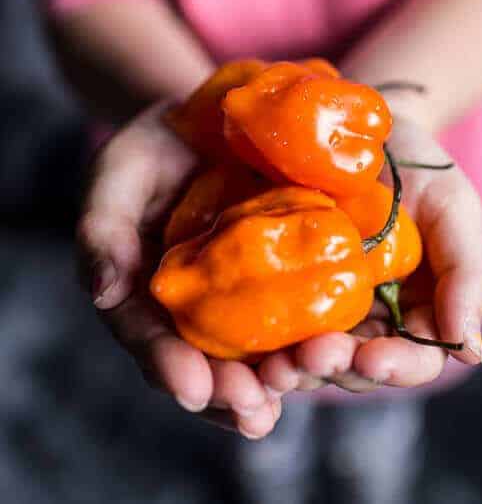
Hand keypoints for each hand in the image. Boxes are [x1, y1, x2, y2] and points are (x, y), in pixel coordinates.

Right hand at [76, 103, 281, 438]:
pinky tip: (334, 355)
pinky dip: (312, 336)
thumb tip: (103, 291)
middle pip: (207, 360)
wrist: (212, 113)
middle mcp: (194, 306)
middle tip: (254, 411)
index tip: (193, 387)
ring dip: (275, 379)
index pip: (149, 338)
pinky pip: (300, 311)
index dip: (168, 366)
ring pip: (256, 349)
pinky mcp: (287, 271)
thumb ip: (104, 229)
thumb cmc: (154, 147)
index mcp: (145, 293)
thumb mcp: (119, 175)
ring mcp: (242, 292)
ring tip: (296, 395)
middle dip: (230, 392)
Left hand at [258, 118, 481, 394]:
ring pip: (311, 355)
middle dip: (335, 369)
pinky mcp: (282, 283)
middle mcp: (369, 319)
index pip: (414, 359)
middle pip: (356, 366)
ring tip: (277, 364)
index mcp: (417, 312)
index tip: (372, 358)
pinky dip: (263, 342)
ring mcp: (323, 304)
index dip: (396, 367)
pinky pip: (272, 322)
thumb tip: (470, 352)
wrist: (364, 124)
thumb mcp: (454, 208)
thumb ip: (467, 275)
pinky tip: (250, 345)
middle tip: (312, 357)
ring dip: (295, 367)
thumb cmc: (419, 166)